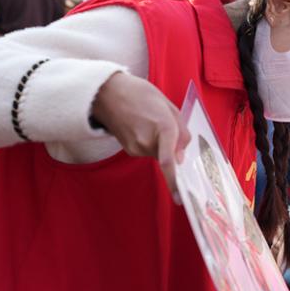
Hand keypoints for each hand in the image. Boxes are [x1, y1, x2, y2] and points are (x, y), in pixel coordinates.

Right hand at [91, 72, 190, 197]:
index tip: (179, 197)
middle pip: (170, 155)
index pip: (168, 158)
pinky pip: (149, 152)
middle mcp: (147, 141)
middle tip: (164, 123)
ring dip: (162, 144)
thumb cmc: (141, 95)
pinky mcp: (130, 150)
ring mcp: (136, 147)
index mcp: (162, 125)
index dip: (174, 179)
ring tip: (150, 122)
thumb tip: (182, 157)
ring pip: (159, 154)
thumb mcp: (169, 106)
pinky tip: (143, 127)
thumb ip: (181, 132)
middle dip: (173, 146)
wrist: (107, 93)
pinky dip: (151, 143)